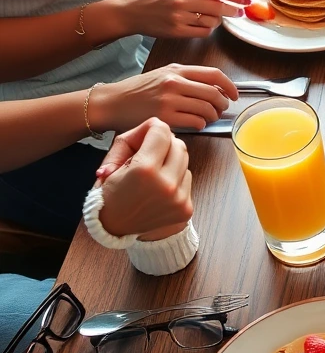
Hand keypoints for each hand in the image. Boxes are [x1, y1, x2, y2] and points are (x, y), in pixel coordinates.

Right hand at [89, 63, 238, 132]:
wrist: (112, 102)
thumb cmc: (138, 90)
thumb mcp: (163, 74)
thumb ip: (187, 78)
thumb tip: (214, 87)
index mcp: (177, 70)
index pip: (214, 74)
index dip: (230, 86)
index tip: (234, 94)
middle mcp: (175, 82)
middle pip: (214, 93)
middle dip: (223, 104)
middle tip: (221, 109)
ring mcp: (170, 99)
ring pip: (207, 109)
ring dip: (213, 116)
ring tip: (209, 118)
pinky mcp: (165, 116)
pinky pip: (195, 121)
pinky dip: (201, 124)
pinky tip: (197, 124)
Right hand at [96, 118, 193, 238]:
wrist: (114, 227)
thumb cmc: (110, 191)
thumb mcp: (113, 160)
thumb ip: (135, 138)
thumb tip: (158, 125)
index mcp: (144, 170)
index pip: (162, 132)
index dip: (153, 129)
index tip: (147, 134)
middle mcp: (166, 185)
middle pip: (179, 145)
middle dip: (165, 144)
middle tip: (150, 151)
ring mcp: (179, 199)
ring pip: (185, 162)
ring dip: (171, 162)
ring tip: (154, 172)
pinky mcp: (186, 208)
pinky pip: (187, 180)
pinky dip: (176, 179)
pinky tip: (160, 187)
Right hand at [112, 0, 249, 39]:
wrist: (130, 11)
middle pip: (218, 7)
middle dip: (233, 10)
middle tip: (239, 12)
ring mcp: (179, 16)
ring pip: (211, 21)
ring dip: (217, 21)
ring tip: (213, 18)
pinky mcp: (177, 31)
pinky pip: (202, 32)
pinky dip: (207, 30)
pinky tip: (203, 25)